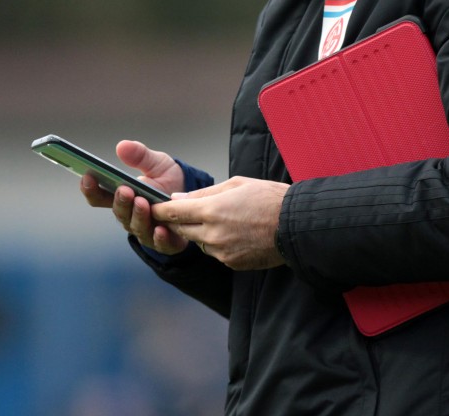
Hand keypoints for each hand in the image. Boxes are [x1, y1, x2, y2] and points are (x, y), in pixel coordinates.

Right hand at [81, 140, 187, 253]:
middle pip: (118, 212)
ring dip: (138, 215)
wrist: (193, 199)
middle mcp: (129, 216)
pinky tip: (161, 228)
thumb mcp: (157, 163)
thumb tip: (122, 146)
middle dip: (120, 201)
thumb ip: (140, 156)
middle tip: (124, 189)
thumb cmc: (168, 180)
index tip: (88, 176)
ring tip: (142, 202)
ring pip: (136, 226)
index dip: (91, 189)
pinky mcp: (164, 242)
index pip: (98, 196)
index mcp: (122, 197)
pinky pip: (159, 243)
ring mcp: (145, 230)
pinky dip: (159, 237)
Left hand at [152, 177, 289, 270]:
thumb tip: (179, 198)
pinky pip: (216, 253)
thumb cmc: (269, 198)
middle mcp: (212, 233)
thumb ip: (204, 193)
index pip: (173, 212)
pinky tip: (237, 233)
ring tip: (223, 220)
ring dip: (201, 232)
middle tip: (184, 212)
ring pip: (199, 242)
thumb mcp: (237, 185)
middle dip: (179, 221)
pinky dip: (219, 243)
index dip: (160, 209)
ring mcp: (221, 252)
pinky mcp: (231, 263)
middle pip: (181, 230)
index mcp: (212, 210)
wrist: (296, 225)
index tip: (152, 206)